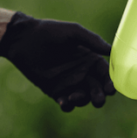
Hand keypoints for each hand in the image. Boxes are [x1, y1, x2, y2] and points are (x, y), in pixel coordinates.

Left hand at [0, 12, 114, 111]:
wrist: (25, 39)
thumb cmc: (50, 32)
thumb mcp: (73, 32)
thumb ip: (92, 40)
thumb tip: (111, 50)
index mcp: (90, 58)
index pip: (105, 73)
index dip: (110, 82)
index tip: (111, 88)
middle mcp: (82, 72)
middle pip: (98, 89)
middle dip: (100, 96)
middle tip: (98, 99)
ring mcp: (69, 83)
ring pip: (83, 98)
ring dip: (83, 101)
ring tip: (75, 97)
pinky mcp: (55, 91)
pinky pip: (66, 103)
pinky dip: (68, 105)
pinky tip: (64, 101)